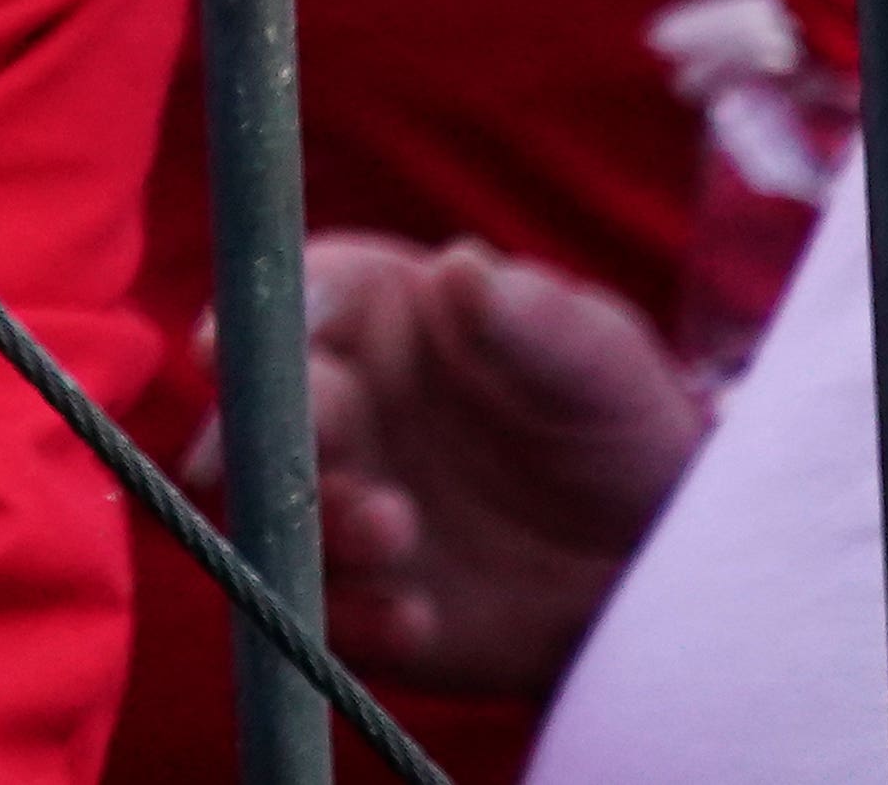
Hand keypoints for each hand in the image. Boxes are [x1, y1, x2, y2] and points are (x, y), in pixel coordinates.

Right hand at [208, 232, 706, 695]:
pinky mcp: (344, 594)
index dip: (256, 321)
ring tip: (397, 530)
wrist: (649, 558)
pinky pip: (309, 611)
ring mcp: (324, 500)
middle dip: (274, 433)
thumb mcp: (599, 364)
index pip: (281, 301)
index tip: (238, 346)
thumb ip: (535, 320)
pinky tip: (419, 618)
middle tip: (340, 456)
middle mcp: (322, 403)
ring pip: (260, 510)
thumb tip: (462, 269)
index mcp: (360, 317)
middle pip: (247, 407)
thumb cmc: (615, 424)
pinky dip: (350, 618)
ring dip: (310, 522)